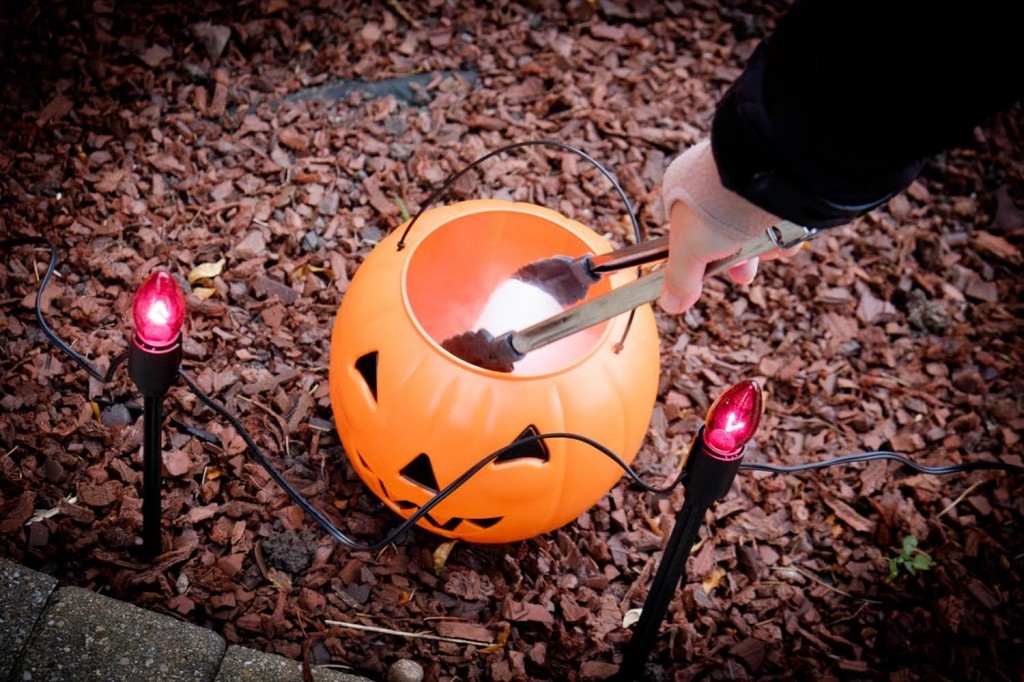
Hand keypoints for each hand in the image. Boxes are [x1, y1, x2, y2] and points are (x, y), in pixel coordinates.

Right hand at [659, 139, 797, 313]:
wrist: (764, 176)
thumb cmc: (715, 208)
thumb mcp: (688, 251)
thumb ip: (680, 279)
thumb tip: (670, 304)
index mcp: (683, 192)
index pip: (686, 233)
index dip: (698, 261)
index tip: (706, 278)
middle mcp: (713, 182)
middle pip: (724, 232)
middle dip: (737, 260)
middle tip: (743, 276)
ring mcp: (746, 180)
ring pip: (753, 224)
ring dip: (762, 248)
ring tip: (769, 251)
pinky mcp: (776, 183)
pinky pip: (779, 212)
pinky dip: (784, 231)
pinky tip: (785, 237)